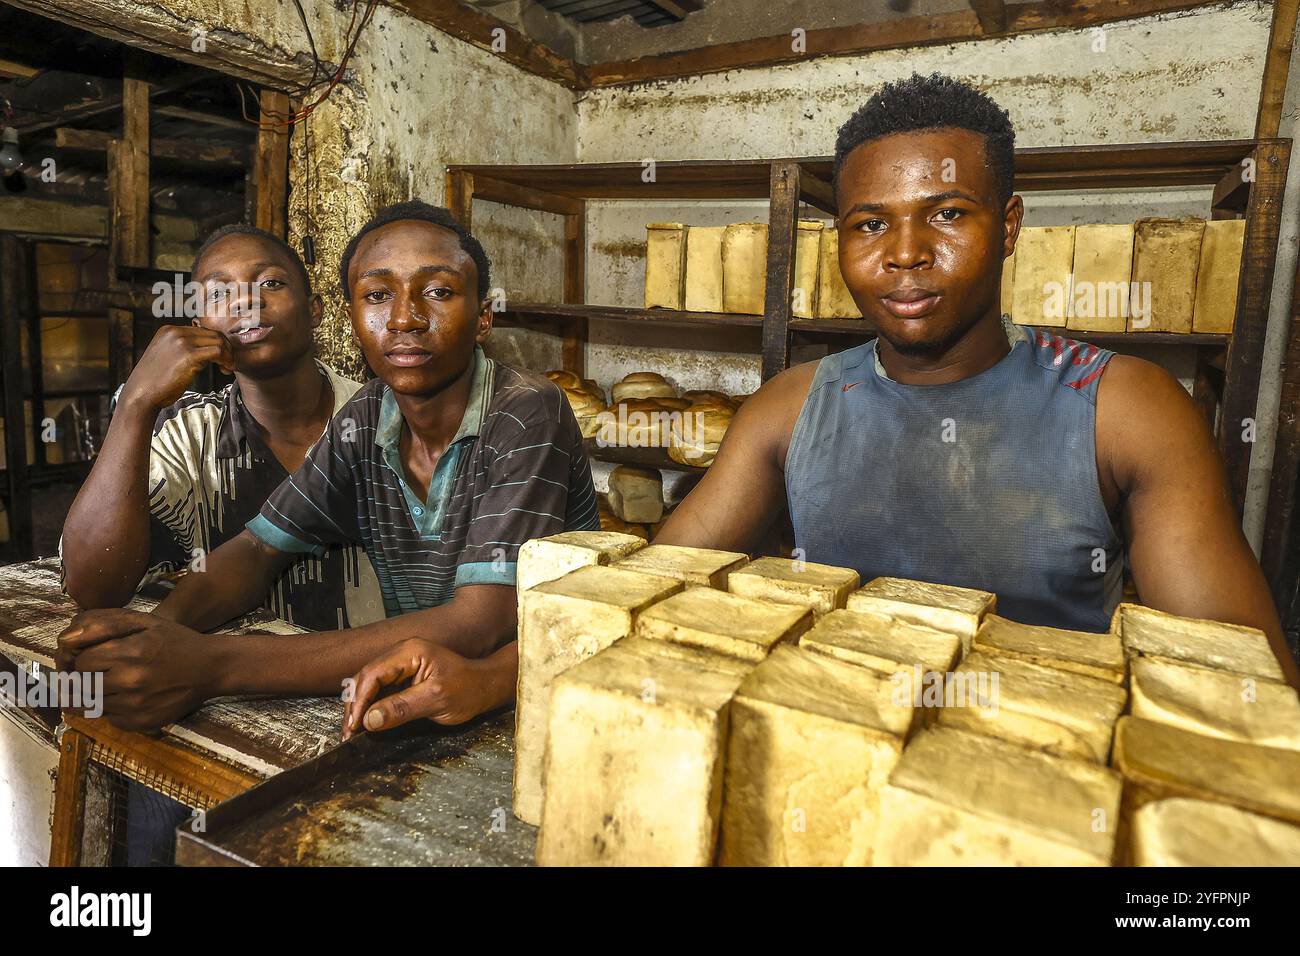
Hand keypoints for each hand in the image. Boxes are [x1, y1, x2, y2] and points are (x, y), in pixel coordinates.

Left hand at [57, 608, 214, 732]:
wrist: (211, 668)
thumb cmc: (175, 641)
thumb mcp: (144, 621)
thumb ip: (103, 624)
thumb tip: (65, 639)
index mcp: (130, 653)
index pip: (80, 663)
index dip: (85, 658)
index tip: (99, 656)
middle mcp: (130, 682)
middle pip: (82, 685)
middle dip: (88, 677)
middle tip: (105, 669)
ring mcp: (135, 706)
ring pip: (91, 704)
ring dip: (98, 693)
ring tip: (117, 682)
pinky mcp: (140, 723)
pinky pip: (109, 718)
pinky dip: (113, 708)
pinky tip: (130, 696)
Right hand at [117, 324, 234, 413]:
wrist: (140, 394)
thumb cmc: (155, 382)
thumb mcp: (166, 357)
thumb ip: (182, 349)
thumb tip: (206, 351)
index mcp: (169, 330)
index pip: (203, 331)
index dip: (216, 344)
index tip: (220, 359)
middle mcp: (175, 332)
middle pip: (213, 334)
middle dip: (226, 349)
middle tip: (227, 365)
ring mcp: (182, 342)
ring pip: (218, 341)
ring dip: (228, 355)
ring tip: (226, 369)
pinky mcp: (189, 355)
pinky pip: (218, 352)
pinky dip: (226, 360)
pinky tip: (225, 370)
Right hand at [342, 639, 486, 739]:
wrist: (485, 687)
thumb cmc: (467, 690)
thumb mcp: (435, 700)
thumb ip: (401, 708)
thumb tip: (369, 719)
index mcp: (409, 652)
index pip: (373, 674)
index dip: (359, 700)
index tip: (354, 725)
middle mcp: (402, 653)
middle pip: (366, 677)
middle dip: (355, 705)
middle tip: (348, 733)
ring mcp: (402, 664)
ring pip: (370, 684)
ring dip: (360, 707)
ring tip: (353, 731)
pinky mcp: (404, 676)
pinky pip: (381, 690)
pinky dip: (371, 706)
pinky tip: (366, 722)